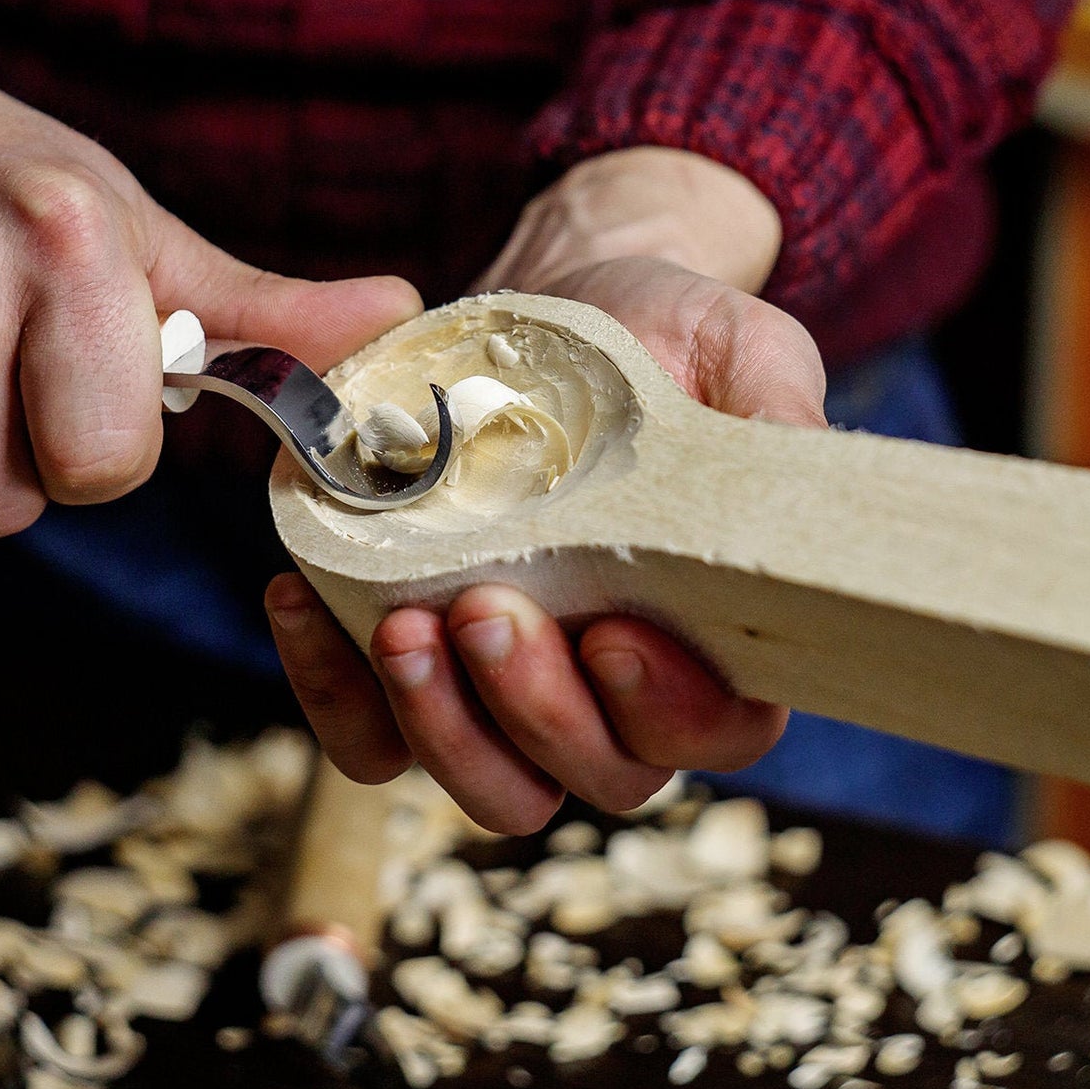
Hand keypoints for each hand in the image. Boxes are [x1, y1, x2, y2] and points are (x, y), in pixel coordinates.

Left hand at [266, 150, 827, 832]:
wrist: (559, 309)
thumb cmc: (663, 344)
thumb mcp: (738, 352)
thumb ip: (776, 411)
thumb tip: (790, 471)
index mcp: (708, 636)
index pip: (712, 726)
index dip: (669, 708)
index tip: (614, 634)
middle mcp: (610, 686)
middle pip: (591, 773)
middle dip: (536, 711)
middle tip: (485, 610)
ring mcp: (505, 683)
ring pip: (482, 779)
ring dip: (438, 725)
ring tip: (402, 626)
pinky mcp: (417, 655)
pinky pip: (368, 732)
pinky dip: (331, 692)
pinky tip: (299, 601)